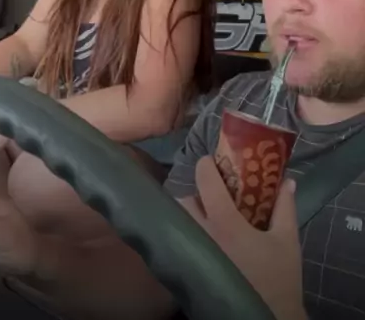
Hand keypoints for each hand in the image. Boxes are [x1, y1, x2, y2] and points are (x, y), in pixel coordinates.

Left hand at [193, 157, 304, 319]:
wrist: (268, 318)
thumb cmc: (279, 278)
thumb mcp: (287, 240)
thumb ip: (284, 207)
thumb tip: (287, 181)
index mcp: (226, 224)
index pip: (206, 182)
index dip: (206, 166)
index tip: (210, 161)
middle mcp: (203, 235)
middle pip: (184, 201)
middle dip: (195, 193)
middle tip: (210, 195)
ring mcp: (193, 255)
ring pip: (179, 222)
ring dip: (188, 215)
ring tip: (206, 218)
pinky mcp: (190, 271)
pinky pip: (180, 244)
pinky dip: (186, 235)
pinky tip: (203, 239)